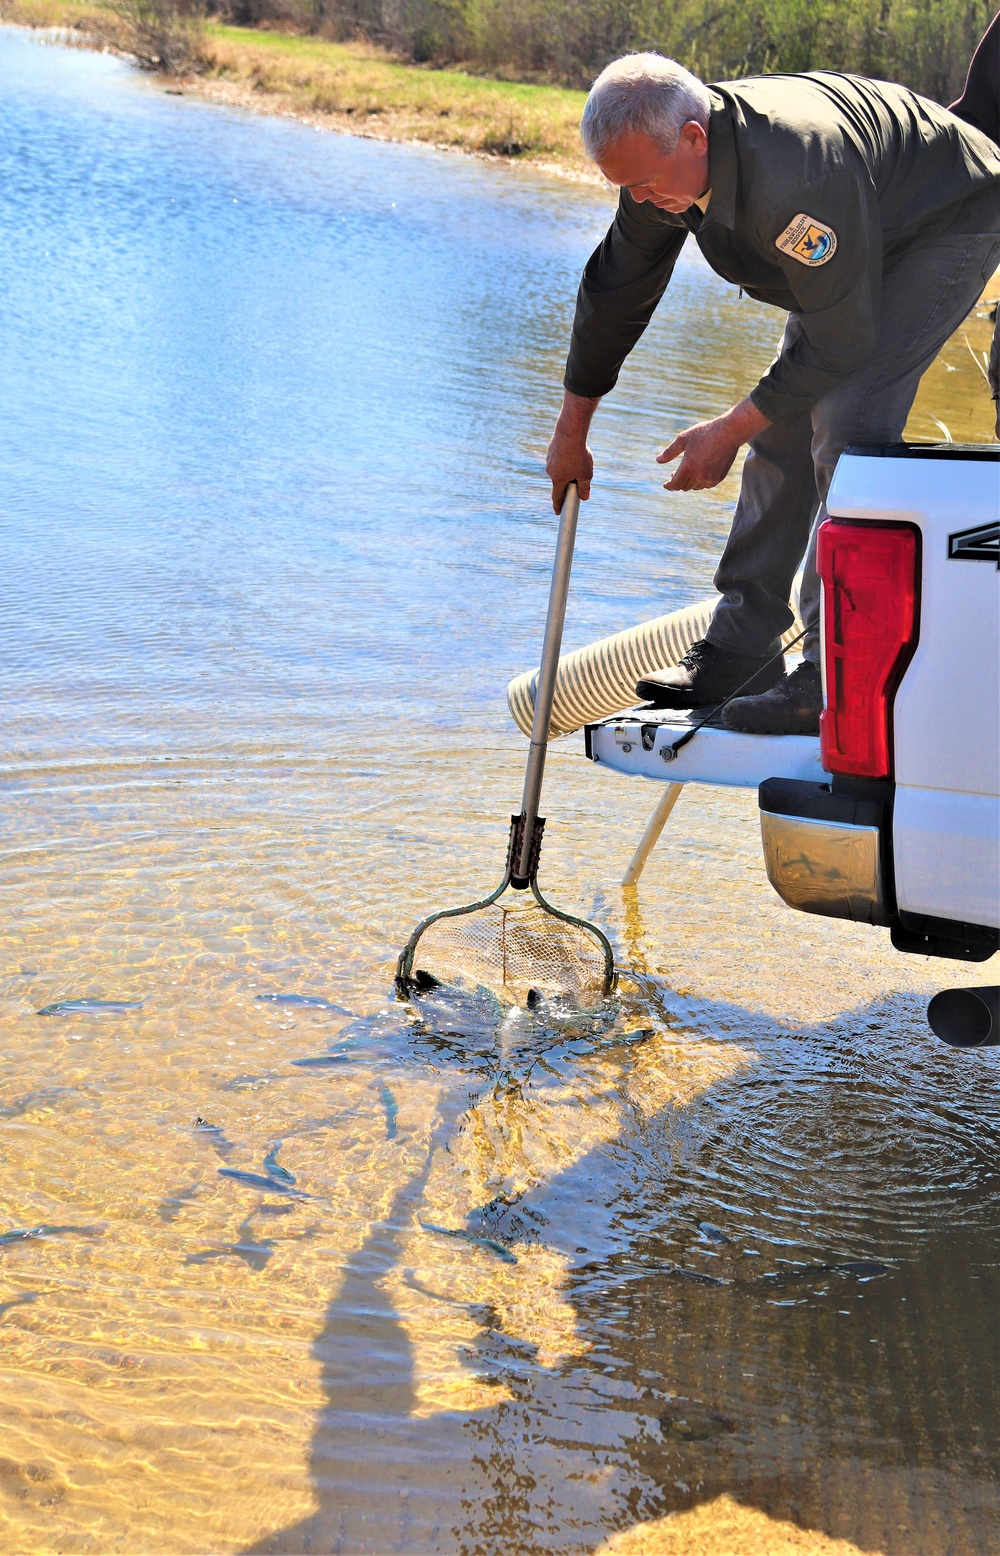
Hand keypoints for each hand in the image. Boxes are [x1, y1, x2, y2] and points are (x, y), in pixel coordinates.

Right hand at [546, 391, 599, 511]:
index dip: (558, 506)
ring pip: (560, 468)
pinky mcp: (551, 449)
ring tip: (579, 459)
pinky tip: (573, 451)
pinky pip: (559, 458)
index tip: (557, 512)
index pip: (557, 497)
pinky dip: (566, 458)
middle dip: (568, 482)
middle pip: (560, 481)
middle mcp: (550, 471)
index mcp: (558, 480)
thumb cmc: (578, 454)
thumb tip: (585, 498)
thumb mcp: (586, 474)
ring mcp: (549, 459)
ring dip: (568, 468)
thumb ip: (585, 488)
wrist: (570, 431)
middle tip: (579, 478)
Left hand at [657, 399, 770, 491]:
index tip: (666, 484)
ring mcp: (710, 478)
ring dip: (689, 482)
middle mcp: (699, 476)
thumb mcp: (684, 439)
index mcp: (688, 467)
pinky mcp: (719, 478)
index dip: (669, 485)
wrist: (729, 432)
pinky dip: (700, 482)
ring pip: (695, 487)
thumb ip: (670, 452)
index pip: (675, 484)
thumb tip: (658, 460)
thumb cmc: (705, 433)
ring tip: (687, 473)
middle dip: (678, 482)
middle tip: (673, 474)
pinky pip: (706, 485)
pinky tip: (698, 473)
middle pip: (684, 487)